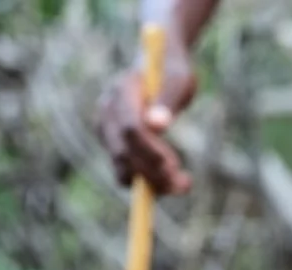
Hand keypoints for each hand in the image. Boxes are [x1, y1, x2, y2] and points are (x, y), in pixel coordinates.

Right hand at [95, 44, 195, 193]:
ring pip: (122, 167)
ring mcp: (107, 129)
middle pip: (123, 152)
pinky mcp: (114, 144)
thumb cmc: (172, 70)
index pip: (130, 127)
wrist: (158, 64)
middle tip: (184, 184)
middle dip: (153, 173)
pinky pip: (126, 171)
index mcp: (122, 90)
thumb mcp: (179, 79)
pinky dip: (149, 183)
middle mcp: (107, 111)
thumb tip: (157, 126)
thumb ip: (168, 99)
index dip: (149, 150)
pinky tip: (175, 183)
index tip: (173, 165)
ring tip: (184, 185)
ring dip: (152, 184)